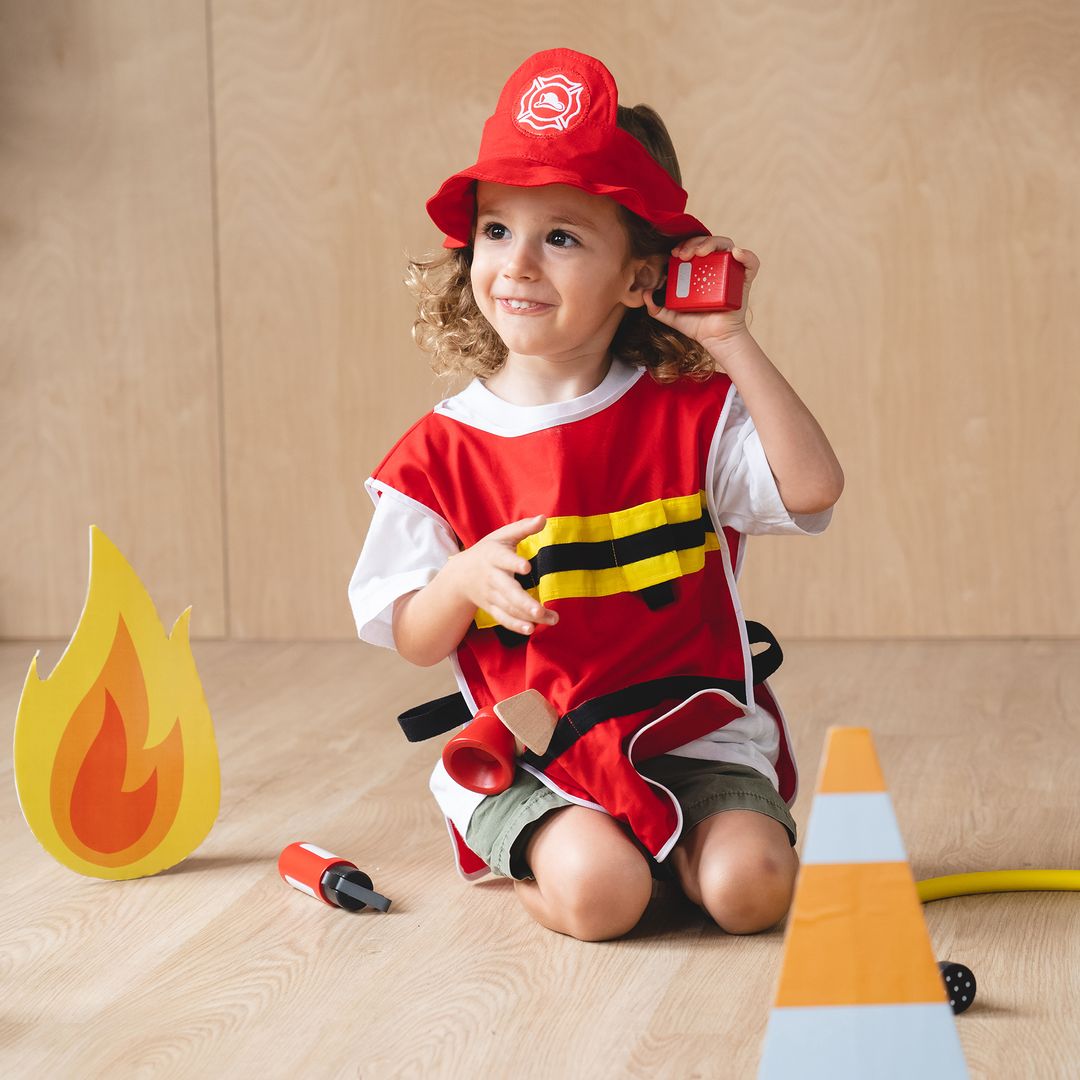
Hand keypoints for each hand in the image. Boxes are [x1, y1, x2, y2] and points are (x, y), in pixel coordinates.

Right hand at [442, 515, 558, 635]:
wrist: (459, 575)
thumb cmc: (488, 552)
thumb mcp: (502, 536)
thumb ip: (523, 528)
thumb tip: (544, 518)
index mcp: (494, 556)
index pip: (503, 560)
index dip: (514, 563)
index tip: (527, 567)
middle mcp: (492, 578)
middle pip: (508, 591)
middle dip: (524, 602)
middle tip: (541, 610)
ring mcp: (490, 596)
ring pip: (509, 608)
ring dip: (528, 616)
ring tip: (549, 620)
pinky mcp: (491, 608)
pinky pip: (503, 618)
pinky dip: (516, 626)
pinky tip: (531, 630)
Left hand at [643, 235, 759, 354]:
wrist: (715, 340)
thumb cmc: (697, 326)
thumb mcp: (672, 316)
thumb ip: (656, 307)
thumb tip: (644, 294)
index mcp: (700, 270)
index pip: (693, 247)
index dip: (683, 245)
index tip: (673, 254)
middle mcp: (716, 267)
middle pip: (708, 243)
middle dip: (694, 243)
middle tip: (683, 255)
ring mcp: (730, 271)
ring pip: (726, 246)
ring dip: (712, 243)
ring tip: (700, 253)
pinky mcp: (744, 280)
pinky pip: (750, 262)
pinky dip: (746, 255)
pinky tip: (735, 254)